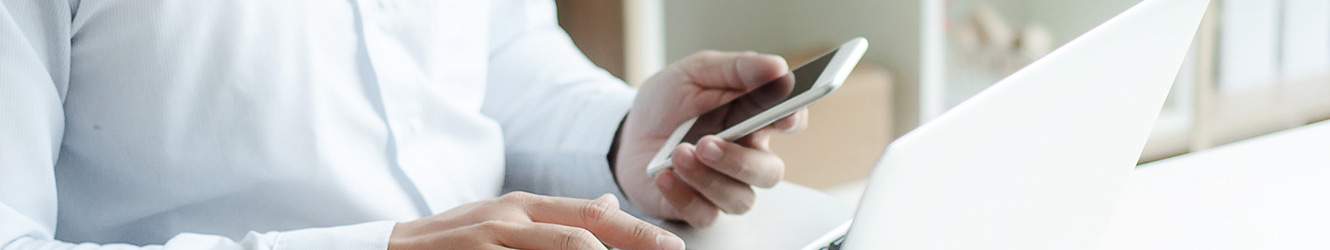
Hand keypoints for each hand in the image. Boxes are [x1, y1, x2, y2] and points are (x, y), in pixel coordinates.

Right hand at [389, 192, 684, 249]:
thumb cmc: (452, 240)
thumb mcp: (503, 216)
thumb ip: (552, 216)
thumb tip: (606, 205)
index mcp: (523, 207)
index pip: (591, 217)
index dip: (635, 232)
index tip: (672, 249)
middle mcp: (509, 221)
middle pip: (582, 238)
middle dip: (628, 248)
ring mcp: (487, 244)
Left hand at [615, 51, 807, 226]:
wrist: (627, 134)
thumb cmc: (667, 104)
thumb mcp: (695, 73)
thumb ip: (738, 68)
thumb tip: (778, 67)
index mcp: (753, 119)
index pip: (791, 121)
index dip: (792, 120)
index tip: (783, 117)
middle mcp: (745, 156)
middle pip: (770, 172)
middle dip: (741, 161)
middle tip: (707, 143)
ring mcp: (724, 187)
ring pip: (741, 199)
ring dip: (709, 178)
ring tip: (679, 155)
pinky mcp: (697, 209)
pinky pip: (704, 215)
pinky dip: (682, 196)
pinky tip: (664, 176)